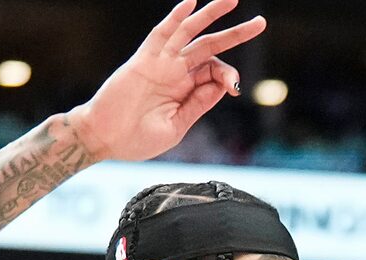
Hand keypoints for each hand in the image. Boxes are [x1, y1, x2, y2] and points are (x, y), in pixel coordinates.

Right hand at [71, 1, 267, 162]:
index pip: (215, 72)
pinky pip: (161, 34)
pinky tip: (191, 3)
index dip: (229, 75)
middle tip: (261, 24)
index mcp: (187, 90)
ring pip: (189, 33)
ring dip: (210, 15)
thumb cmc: (137, 139)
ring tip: (231, 0)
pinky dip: (175, 18)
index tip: (233, 87)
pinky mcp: (143, 60)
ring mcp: (160, 64)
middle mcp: (176, 73)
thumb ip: (198, 104)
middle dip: (236, 34)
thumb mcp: (177, 126)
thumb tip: (223, 85)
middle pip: (210, 46)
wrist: (104, 139)